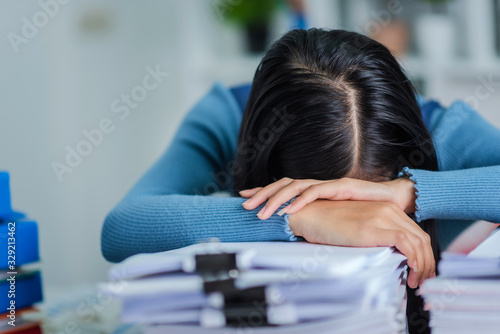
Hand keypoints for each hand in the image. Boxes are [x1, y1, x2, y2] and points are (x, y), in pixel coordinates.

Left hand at [240, 177, 416, 219]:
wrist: (397, 201)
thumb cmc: (366, 214)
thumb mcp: (335, 221)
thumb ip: (319, 224)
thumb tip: (302, 234)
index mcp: (315, 193)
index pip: (284, 189)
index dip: (264, 192)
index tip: (245, 198)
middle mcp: (318, 185)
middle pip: (284, 184)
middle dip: (262, 193)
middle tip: (244, 203)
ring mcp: (328, 184)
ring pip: (295, 186)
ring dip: (276, 198)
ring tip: (261, 211)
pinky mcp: (341, 187)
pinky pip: (316, 191)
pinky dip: (300, 200)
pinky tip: (288, 209)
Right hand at [287, 200, 434, 287]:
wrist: (309, 214)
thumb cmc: (328, 224)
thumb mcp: (358, 227)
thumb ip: (375, 235)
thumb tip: (389, 256)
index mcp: (385, 208)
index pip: (416, 233)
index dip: (424, 255)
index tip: (420, 272)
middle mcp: (387, 210)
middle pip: (421, 238)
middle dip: (428, 262)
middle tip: (422, 281)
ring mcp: (381, 217)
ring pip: (418, 242)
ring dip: (423, 265)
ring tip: (416, 282)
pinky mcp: (373, 228)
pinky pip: (406, 243)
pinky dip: (414, 258)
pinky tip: (411, 270)